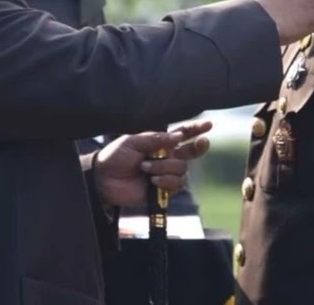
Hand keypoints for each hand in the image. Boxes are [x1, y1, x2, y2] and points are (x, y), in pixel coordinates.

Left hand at [92, 121, 213, 207]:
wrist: (104, 179)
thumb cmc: (116, 156)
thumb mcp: (133, 141)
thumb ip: (157, 138)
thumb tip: (179, 137)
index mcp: (160, 142)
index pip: (182, 134)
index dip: (196, 129)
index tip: (209, 124)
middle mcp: (167, 157)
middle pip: (191, 151)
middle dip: (199, 147)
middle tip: (202, 142)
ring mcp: (166, 173)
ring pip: (181, 168)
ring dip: (164, 167)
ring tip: (145, 167)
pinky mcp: (164, 189)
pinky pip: (176, 183)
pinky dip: (165, 180)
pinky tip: (152, 180)